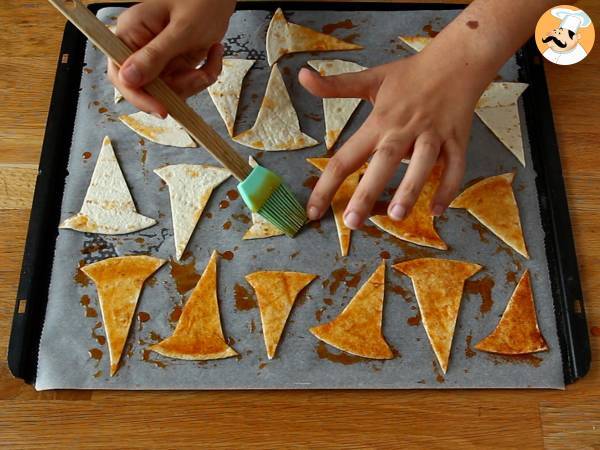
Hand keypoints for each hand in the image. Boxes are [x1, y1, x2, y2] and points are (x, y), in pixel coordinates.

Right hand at [108, 0, 235, 116]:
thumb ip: (155, 56)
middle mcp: (141, 48)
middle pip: (149, 88)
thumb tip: (127, 80)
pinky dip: (205, 74)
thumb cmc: (201, 0)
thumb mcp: (181, 30)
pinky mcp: (178, 62)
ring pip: (172, 90)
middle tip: (199, 75)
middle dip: (179, 88)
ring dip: (197, 81)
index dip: (138, 97)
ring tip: (214, 54)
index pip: (120, 75)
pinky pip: (187, 82)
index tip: (161, 110)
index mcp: (131, 34)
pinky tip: (215, 52)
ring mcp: (160, 57)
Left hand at [300, 50, 482, 228]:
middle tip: (352, 222)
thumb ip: (335, 85)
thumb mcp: (370, 79)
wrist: (457, 60)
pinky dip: (449, 188)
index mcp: (379, 121)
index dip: (327, 185)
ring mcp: (433, 134)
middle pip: (384, 162)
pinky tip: (436, 211)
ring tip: (397, 215)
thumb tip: (301, 76)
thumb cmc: (409, 75)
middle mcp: (404, 129)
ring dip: (411, 188)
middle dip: (368, 192)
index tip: (313, 212)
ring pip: (423, 163)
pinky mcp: (457, 139)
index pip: (346, 157)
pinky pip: (456, 166)